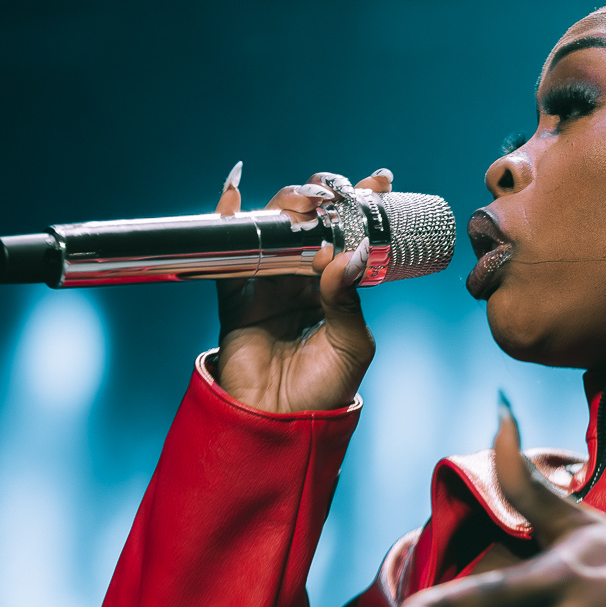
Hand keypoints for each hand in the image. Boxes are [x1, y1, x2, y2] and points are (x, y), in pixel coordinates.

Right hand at [211, 162, 391, 413]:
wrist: (281, 424)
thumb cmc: (324, 390)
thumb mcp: (352, 345)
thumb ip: (348, 301)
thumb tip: (348, 256)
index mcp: (337, 288)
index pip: (351, 237)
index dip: (363, 207)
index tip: (378, 181)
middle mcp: (303, 280)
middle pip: (310, 225)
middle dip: (321, 200)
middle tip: (332, 192)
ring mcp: (269, 285)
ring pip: (273, 231)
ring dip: (284, 207)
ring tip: (302, 200)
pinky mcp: (236, 296)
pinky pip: (228, 256)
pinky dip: (227, 224)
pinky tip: (232, 197)